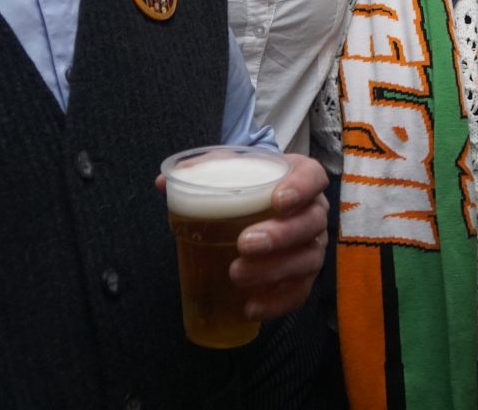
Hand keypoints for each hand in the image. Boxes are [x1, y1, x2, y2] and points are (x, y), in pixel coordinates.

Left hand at [159, 154, 329, 321]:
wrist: (255, 209)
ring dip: (275, 270)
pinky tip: (250, 307)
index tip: (276, 200)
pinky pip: (299, 292)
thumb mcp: (226, 170)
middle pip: (311, 222)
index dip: (301, 188)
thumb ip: (200, 171)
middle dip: (282, 235)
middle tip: (246, 243)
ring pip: (308, 259)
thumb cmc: (246, 185)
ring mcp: (312, 245)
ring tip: (237, 274)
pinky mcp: (304, 276)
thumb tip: (163, 183)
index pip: (313, 177)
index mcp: (300, 178)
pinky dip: (277, 303)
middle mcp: (313, 211)